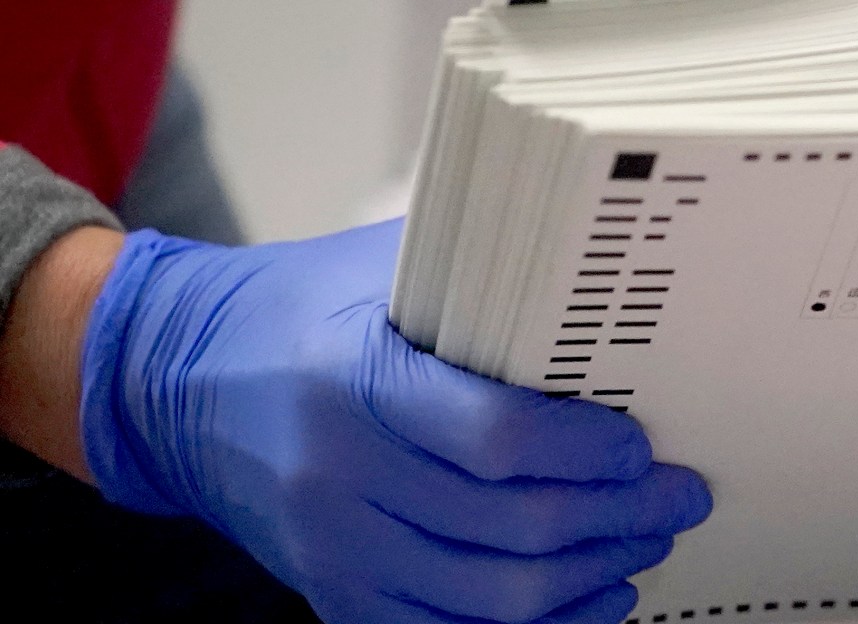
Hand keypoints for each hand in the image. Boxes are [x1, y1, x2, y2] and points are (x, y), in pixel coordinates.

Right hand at [79, 220, 712, 623]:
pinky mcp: (331, 595)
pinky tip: (590, 599)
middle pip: (511, 526)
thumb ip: (483, 282)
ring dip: (590, 576)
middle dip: (618, 518)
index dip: (588, 452)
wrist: (176, 381)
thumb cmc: (302, 311)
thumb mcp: (384, 270)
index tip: (641, 446)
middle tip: (677, 497)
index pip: (498, 438)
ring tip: (644, 542)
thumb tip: (608, 285)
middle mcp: (340, 475)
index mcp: (358, 381)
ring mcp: (333, 548)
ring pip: (490, 598)